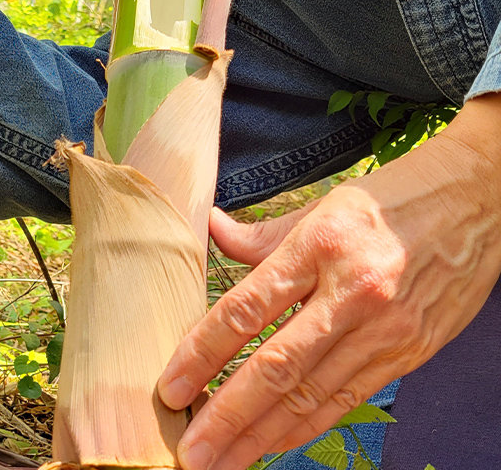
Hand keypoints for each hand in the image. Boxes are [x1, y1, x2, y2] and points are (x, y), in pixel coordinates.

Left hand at [158, 94, 500, 469]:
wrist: (473, 203)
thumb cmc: (391, 200)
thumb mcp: (324, 204)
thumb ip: (264, 233)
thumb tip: (212, 230)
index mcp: (321, 244)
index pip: (248, 306)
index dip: (203, 350)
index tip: (171, 383)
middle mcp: (351, 291)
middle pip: (277, 365)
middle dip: (227, 415)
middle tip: (188, 451)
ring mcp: (384, 328)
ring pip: (312, 395)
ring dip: (262, 435)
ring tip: (223, 462)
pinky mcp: (409, 352)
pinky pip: (349, 398)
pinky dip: (309, 426)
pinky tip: (277, 443)